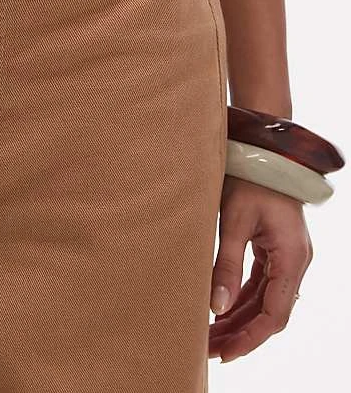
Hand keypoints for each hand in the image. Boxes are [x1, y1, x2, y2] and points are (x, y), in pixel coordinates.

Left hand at [209, 174, 312, 362]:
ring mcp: (286, 256)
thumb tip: (216, 307)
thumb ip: (226, 264)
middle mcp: (295, 261)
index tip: (226, 353)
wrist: (264, 151)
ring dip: (240, 318)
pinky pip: (260, 283)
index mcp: (291, 258)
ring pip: (264, 300)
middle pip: (269, 312)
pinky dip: (242, 299)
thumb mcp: (234, 221)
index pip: (274, 313)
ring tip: (211, 336)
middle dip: (240, 333)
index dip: (250, 337)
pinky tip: (221, 310)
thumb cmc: (250, 179)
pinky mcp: (275, 248)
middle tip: (210, 350)